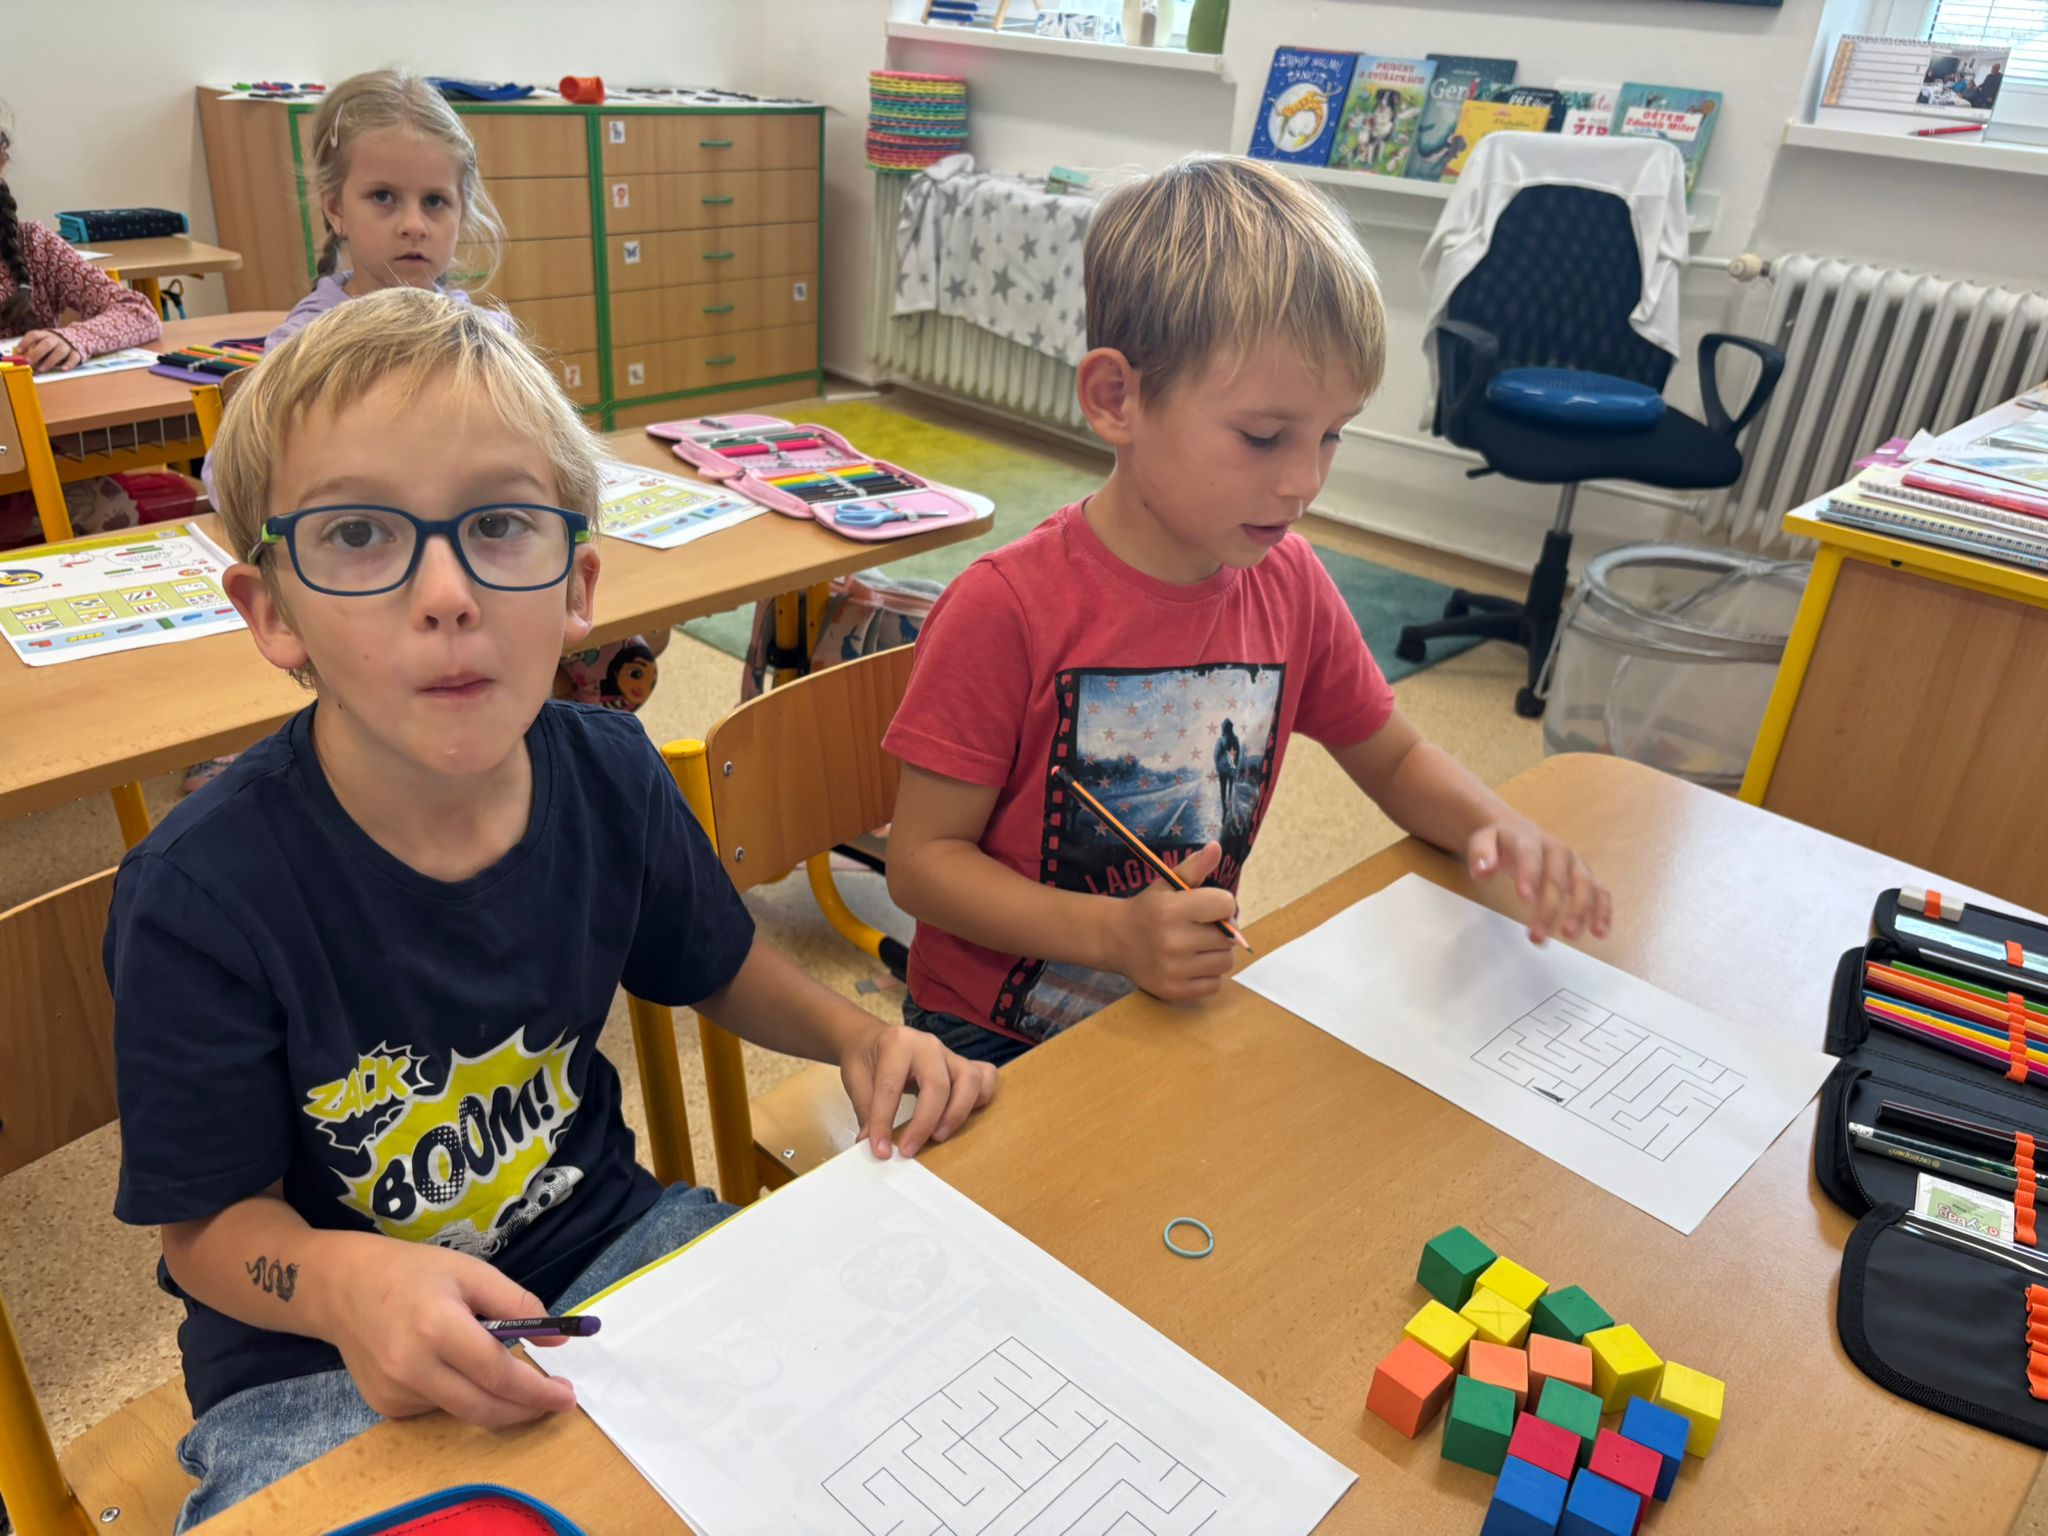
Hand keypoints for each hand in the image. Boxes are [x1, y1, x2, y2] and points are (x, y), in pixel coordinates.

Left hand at [13, 330, 82, 371]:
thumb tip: (21, 357)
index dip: (25, 342)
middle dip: (36, 353)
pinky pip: (73, 358)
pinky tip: (63, 369)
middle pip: (46, 344)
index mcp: (45, 334)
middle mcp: (56, 339)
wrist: (78, 336)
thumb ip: (34, 347)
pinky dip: (69, 364)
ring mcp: (67, 346)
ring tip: (42, 369)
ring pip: (59, 352)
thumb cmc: (55, 342)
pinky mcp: (76, 353)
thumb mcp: (44, 340)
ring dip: (50, 361)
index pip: (34, 335)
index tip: (19, 352)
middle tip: (29, 362)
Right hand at [319, 1233, 577, 1426]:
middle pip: (483, 1408)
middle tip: (555, 1400)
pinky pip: (437, 1408)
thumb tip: (558, 1340)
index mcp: (438, 1328)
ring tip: (497, 1365)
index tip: (567, 1396)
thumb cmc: (411, 1272)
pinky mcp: (384, 1405)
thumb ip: (517, 1305)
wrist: (340, 1288)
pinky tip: (448, 1365)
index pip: (498, 1374)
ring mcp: (394, 1393)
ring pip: (462, 1410)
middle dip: (526, 1410)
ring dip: (492, 1398)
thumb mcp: (471, 1272)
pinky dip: (458, 1393)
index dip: (537, 1391)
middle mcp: (413, 1369)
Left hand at [841, 1022, 997, 1159]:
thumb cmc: (866, 1058)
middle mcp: (928, 1045)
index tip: (880, 1151)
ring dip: (957, 1113)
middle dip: (925, 1123)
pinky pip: (985, 1077)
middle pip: (938, 1084)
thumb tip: (874, 1145)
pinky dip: (981, 1097)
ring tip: (938, 1137)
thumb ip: (866, 1110)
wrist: (873, 1038)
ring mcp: (950, 1053)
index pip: (891, 1086)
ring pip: (970, 1079)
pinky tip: (964, 1115)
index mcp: (897, 1044)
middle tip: (909, 1150)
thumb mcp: (855, 1079)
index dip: (884, 1121)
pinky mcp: (963, 1063)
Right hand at [1108, 840, 1239, 1003]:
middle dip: (1222, 930)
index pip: (1225, 905)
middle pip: (1229, 937)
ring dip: (1217, 953)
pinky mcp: (1174, 991)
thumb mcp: (1167, 884)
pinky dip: (1209, 975)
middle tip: (1203, 928)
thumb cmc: (1149, 909)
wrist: (1116, 940)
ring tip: (1198, 946)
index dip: (1222, 904)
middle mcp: (1172, 941)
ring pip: (1225, 962)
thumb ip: (1193, 867)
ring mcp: (1173, 969)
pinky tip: (1191, 964)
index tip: (1209, 907)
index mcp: (1171, 910)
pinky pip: (1215, 984)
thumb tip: (1216, 847)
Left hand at [1468, 819, 1611, 943]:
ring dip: (1581, 911)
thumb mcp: (1483, 841)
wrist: (1519, 832)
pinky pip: (1601, 892)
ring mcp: (1575, 864)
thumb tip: (1481, 870)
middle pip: (1557, 878)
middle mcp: (1558, 850)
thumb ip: (1480, 853)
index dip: (1529, 875)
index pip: (1530, 856)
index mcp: (1530, 839)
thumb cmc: (1501, 843)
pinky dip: (1603, 911)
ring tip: (1569, 935)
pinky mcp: (1586, 877)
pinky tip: (1599, 932)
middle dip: (1549, 907)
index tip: (1525, 899)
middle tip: (1537, 936)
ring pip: (1585, 885)